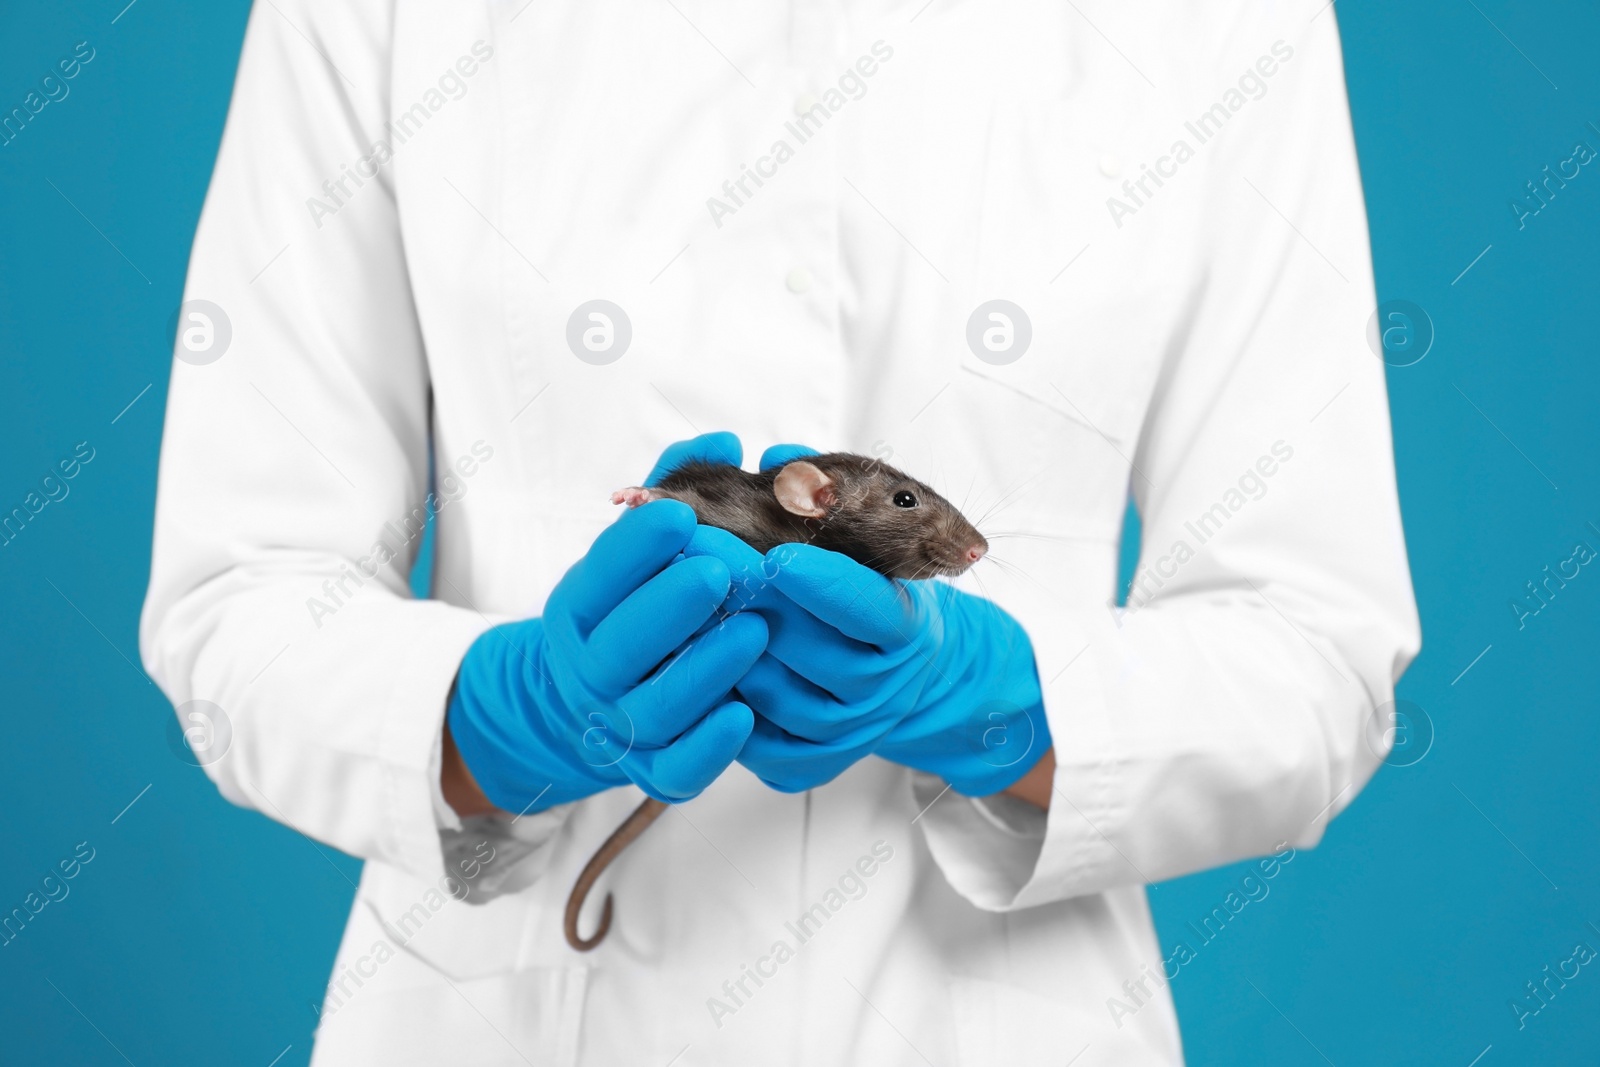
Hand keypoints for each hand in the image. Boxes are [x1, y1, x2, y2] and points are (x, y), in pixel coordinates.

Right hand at [445, 500, 766, 812]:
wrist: (597, 701)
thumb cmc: (635, 609)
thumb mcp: (638, 551)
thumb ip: (675, 493)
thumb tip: (721, 442)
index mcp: (581, 609)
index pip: (599, 577)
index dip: (634, 548)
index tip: (678, 516)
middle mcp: (592, 670)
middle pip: (623, 645)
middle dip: (669, 606)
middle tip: (720, 570)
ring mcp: (621, 725)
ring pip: (656, 707)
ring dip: (702, 669)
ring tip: (753, 632)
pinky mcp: (655, 772)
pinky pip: (679, 768)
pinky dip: (709, 746)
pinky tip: (745, 714)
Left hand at [634, 433, 899, 789]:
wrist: (897, 677)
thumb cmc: (868, 593)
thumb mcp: (869, 546)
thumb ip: (823, 502)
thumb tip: (774, 462)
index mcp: (904, 629)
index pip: (867, 608)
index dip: (821, 582)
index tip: (777, 555)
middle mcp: (880, 690)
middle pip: (803, 645)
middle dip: (745, 593)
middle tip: (693, 550)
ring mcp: (841, 735)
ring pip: (765, 689)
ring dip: (718, 639)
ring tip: (678, 592)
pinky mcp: (801, 766)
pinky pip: (744, 734)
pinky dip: (712, 691)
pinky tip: (684, 648)